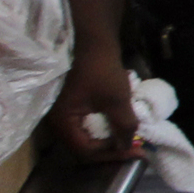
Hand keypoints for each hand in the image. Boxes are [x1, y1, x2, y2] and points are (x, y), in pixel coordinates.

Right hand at [49, 49, 142, 163]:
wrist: (91, 38)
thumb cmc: (100, 68)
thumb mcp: (117, 100)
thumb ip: (123, 125)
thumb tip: (127, 146)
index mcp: (62, 122)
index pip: (85, 151)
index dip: (112, 154)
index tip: (136, 151)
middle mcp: (57, 122)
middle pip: (85, 147)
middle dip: (111, 150)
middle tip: (135, 149)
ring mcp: (63, 113)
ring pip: (87, 136)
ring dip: (109, 139)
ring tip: (130, 139)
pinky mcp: (71, 105)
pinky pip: (87, 124)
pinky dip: (104, 127)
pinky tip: (120, 125)